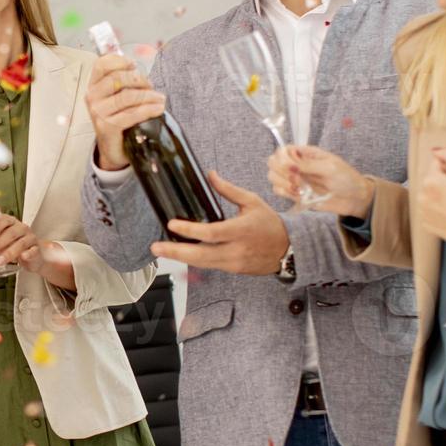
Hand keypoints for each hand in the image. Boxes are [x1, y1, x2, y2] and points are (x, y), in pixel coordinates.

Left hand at [0, 213, 40, 268]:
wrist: (29, 256)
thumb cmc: (10, 246)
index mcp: (9, 222)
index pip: (1, 221)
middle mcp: (20, 227)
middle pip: (10, 233)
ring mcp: (30, 237)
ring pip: (20, 243)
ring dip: (8, 253)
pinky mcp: (37, 248)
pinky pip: (33, 250)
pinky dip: (28, 254)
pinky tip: (23, 257)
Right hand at [85, 54, 164, 171]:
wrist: (113, 150)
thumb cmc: (119, 119)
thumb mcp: (117, 98)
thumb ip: (125, 82)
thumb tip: (141, 69)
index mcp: (93, 86)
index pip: (101, 64)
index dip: (120, 61)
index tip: (135, 65)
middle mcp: (92, 98)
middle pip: (118, 78)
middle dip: (140, 80)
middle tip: (152, 87)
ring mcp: (98, 113)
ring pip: (127, 96)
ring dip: (149, 96)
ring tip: (160, 99)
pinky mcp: (107, 127)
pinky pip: (131, 114)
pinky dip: (148, 110)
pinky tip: (158, 109)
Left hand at [150, 170, 289, 274]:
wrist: (290, 250)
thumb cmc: (270, 224)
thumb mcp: (252, 201)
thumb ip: (229, 190)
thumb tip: (210, 175)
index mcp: (242, 230)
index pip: (212, 233)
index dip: (190, 230)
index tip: (172, 224)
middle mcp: (237, 249)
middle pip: (201, 255)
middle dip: (176, 252)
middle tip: (156, 248)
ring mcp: (234, 263)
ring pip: (203, 264)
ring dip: (180, 258)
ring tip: (161, 251)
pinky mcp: (233, 270)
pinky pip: (210, 266)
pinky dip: (194, 261)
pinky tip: (180, 254)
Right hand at [269, 144, 374, 218]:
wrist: (354, 198)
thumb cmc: (346, 178)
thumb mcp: (330, 167)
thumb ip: (308, 165)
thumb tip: (288, 164)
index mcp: (305, 153)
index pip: (282, 150)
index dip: (282, 158)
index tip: (292, 167)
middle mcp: (296, 165)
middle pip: (273, 162)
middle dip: (280, 171)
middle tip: (296, 179)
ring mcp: (295, 179)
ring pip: (272, 177)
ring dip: (282, 183)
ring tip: (298, 189)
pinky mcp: (295, 193)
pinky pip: (278, 191)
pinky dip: (284, 193)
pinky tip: (298, 194)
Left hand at [416, 148, 445, 252]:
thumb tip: (435, 150)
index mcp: (429, 181)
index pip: (436, 164)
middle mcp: (421, 197)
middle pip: (431, 180)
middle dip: (444, 182)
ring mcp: (422, 212)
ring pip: (429, 195)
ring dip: (439, 196)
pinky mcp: (426, 225)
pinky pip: (429, 211)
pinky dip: (438, 210)